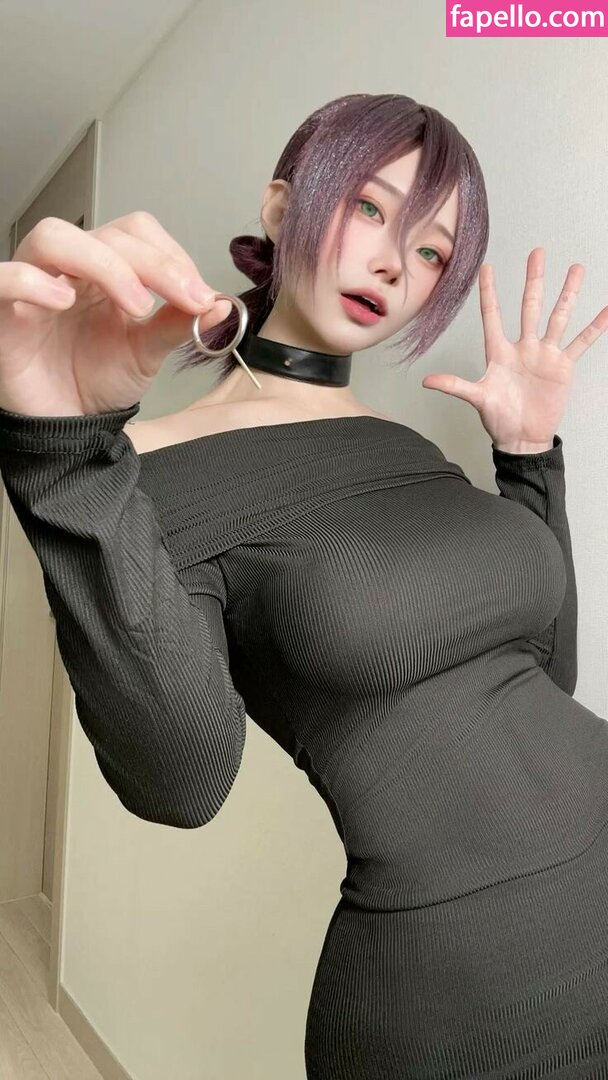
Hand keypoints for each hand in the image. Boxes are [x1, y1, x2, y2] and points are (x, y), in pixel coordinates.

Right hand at [0, 212, 232, 417]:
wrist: (66, 427)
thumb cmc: (94, 381)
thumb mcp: (147, 353)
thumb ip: (178, 325)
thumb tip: (220, 305)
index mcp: (105, 270)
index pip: (136, 233)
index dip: (171, 256)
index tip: (200, 296)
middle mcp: (69, 269)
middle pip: (105, 234)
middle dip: (154, 264)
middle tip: (184, 298)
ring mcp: (32, 285)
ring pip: (54, 237)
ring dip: (103, 263)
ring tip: (135, 304)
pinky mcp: (2, 312)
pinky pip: (2, 278)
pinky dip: (31, 281)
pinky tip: (61, 299)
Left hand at [422, 248, 607, 450]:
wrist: (522, 438)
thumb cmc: (498, 419)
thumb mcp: (477, 399)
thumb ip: (455, 386)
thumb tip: (426, 382)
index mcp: (499, 352)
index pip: (492, 315)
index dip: (489, 292)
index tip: (487, 267)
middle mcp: (523, 347)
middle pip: (529, 306)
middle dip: (534, 280)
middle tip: (537, 252)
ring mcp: (544, 354)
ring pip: (558, 317)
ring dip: (567, 293)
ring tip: (576, 268)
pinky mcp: (562, 366)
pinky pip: (581, 343)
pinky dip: (595, 327)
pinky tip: (605, 310)